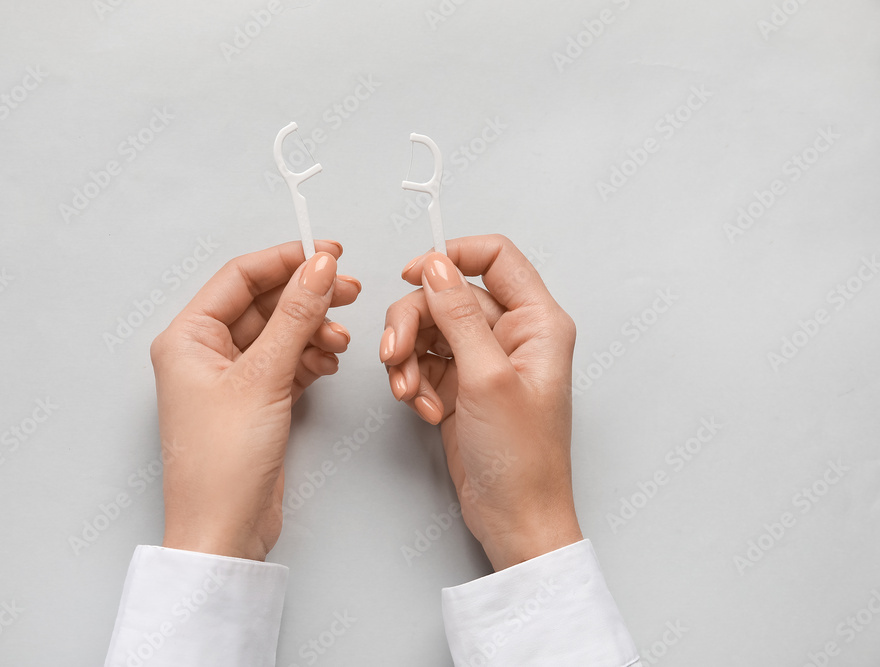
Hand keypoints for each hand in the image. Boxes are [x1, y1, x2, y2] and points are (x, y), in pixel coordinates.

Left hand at [151, 240, 360, 560]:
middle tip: (348, 291)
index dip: (286, 260)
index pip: (240, 277)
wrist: (224, 532)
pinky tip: (327, 363)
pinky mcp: (255, 402)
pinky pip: (287, 362)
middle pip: (264, 303)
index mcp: (187, 337)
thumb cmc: (220, 466)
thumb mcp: (262, 378)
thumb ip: (295, 317)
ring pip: (280, 333)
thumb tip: (319, 268)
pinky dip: (310, 358)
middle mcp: (205, 353)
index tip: (328, 253)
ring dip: (313, 331)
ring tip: (339, 342)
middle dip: (307, 297)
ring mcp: (231, 378)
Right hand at [381, 235, 581, 570]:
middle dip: (414, 322)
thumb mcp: (487, 378)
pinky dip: (413, 381)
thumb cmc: (522, 459)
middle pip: (447, 295)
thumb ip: (459, 316)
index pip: (495, 258)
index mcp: (537, 322)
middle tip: (395, 353)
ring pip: (429, 329)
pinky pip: (423, 362)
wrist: (514, 518)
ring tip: (411, 392)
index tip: (413, 274)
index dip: (451, 256)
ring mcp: (484, 360)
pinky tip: (423, 408)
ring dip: (408, 358)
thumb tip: (436, 267)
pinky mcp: (460, 385)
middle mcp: (512, 335)